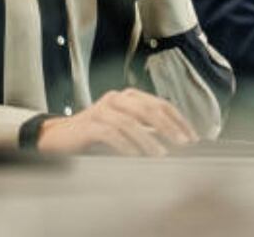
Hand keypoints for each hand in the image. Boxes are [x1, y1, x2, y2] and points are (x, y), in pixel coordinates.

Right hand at [37, 88, 198, 155]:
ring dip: (148, 140)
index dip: (178, 119)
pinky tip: (134, 156)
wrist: (60, 137)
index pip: (160, 104)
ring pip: (130, 122)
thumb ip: (146, 131)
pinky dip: (125, 145)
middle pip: (147, 109)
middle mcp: (116, 99)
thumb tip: (176, 141)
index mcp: (128, 97)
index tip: (192, 137)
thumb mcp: (125, 129)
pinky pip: (110, 133)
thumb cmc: (96, 134)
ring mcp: (101, 110)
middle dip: (168, 126)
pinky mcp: (89, 124)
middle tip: (182, 143)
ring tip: (160, 154)